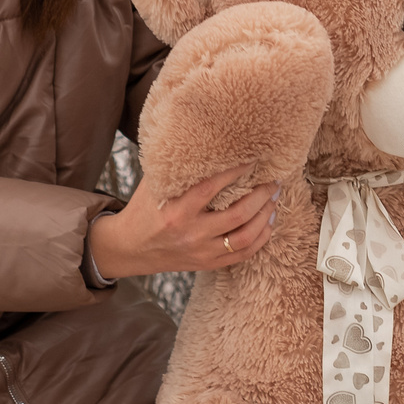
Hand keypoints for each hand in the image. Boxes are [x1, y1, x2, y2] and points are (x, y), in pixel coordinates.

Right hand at [90, 167, 284, 278]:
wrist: (129, 248)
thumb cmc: (144, 209)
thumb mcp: (155, 184)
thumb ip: (178, 167)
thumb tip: (204, 139)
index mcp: (176, 210)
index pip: (212, 187)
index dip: (236, 171)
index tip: (252, 159)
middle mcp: (191, 233)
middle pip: (237, 214)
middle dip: (261, 196)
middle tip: (273, 180)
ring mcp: (201, 251)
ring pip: (245, 237)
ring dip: (265, 217)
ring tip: (274, 200)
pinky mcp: (207, 264)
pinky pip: (242, 254)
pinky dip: (260, 239)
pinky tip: (269, 223)